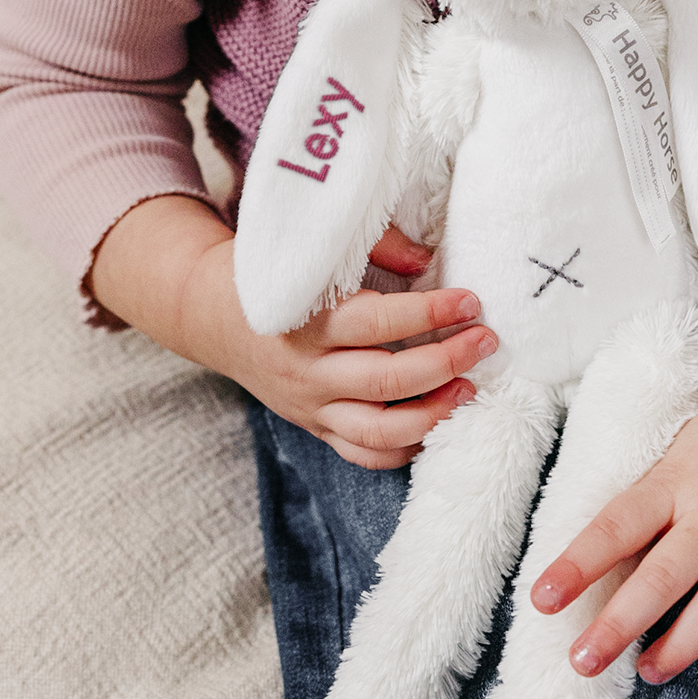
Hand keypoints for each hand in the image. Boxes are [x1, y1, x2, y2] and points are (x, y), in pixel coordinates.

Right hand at [89, 197, 496, 470]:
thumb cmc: (273, 272)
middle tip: (485, 341)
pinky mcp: (314, 426)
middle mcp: (306, 370)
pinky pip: (361, 453)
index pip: (376, 322)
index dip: (428, 313)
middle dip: (445, 363)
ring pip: (378, 430)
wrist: (211, 315)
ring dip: (433, 414)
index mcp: (304, 319)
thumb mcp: (313, 249)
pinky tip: (438, 427)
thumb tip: (426, 260)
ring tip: (470, 389)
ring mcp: (309, 405)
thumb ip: (371, 245)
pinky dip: (403, 450)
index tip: (470, 300)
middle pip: (385, 381)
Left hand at [528, 296, 697, 682]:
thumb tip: (608, 562)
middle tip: (583, 661)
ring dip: (678, 648)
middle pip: (662, 578)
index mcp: (678, 478)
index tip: (542, 600)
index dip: (577, 565)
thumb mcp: (685, 450)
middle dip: (618, 626)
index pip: (617, 526)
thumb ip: (656, 500)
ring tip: (650, 671)